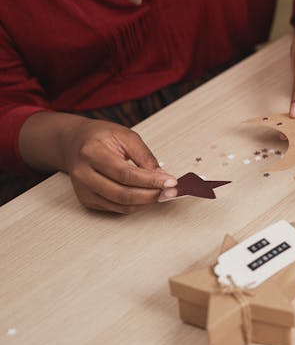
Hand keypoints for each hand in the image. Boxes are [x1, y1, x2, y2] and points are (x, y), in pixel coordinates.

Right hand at [60, 118, 177, 213]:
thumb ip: (144, 156)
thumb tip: (162, 176)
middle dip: (151, 195)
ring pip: (120, 205)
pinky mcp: (86, 200)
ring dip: (145, 202)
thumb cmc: (101, 136)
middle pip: (122, 194)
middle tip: (171, 191)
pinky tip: (147, 197)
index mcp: (92, 152)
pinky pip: (115, 208)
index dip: (150, 181)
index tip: (171, 182)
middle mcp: (83, 173)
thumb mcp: (126, 136)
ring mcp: (83, 189)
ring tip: (163, 194)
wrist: (75, 142)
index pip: (125, 173)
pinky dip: (135, 205)